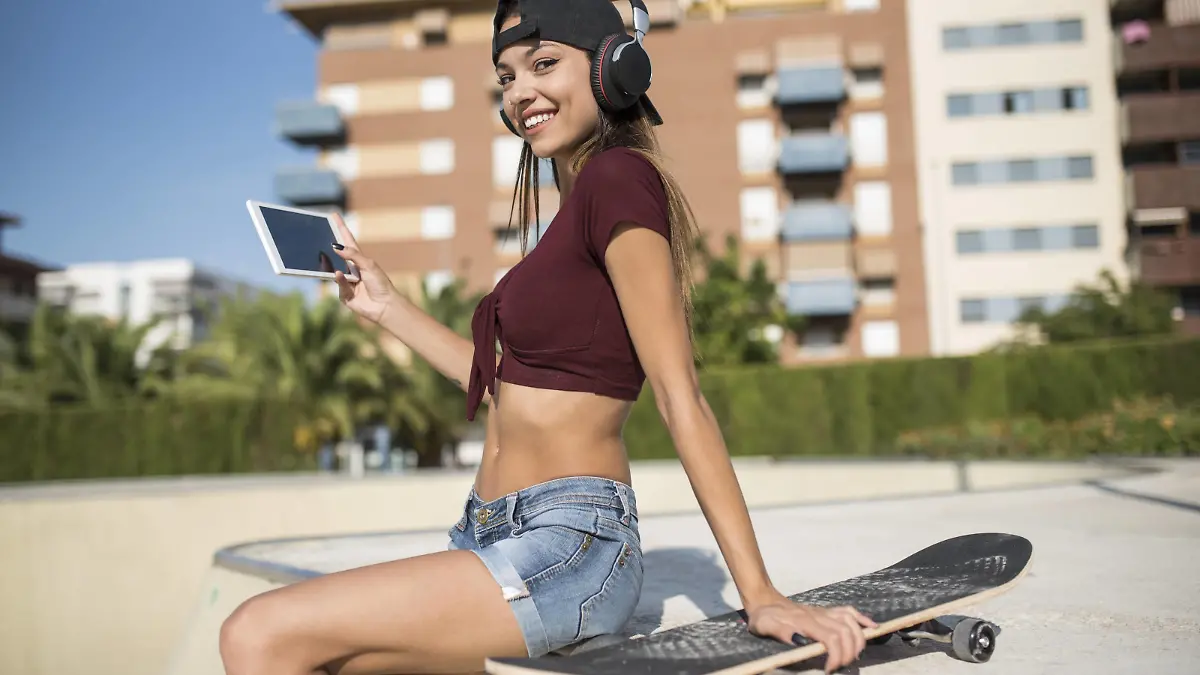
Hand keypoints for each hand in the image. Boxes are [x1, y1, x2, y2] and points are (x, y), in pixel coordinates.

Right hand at [329, 213, 398, 323]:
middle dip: (327, 245)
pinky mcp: (344, 295)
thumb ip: (353, 255)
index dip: (341, 229)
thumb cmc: (381, 284)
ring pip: (332, 270)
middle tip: (318, 232)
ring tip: (323, 253)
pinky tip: (339, 274)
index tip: (334, 215)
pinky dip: (339, 279)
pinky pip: (337, 284)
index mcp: (359, 260)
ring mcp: (347, 282)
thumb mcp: (368, 265)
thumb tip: (336, 246)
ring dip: (329, 263)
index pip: (348, 241)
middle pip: (336, 254)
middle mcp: (352, 269)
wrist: (385, 306)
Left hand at [746, 594, 876, 672]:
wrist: (765, 601)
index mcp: (804, 621)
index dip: (836, 656)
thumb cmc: (764, 617)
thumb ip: (780, 631)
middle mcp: (818, 615)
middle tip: (840, 667)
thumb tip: (799, 639)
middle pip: (845, 632)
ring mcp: (824, 612)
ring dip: (858, 641)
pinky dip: (863, 619)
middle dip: (848, 653)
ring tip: (853, 656)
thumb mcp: (764, 626)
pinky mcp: (827, 611)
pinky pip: (849, 612)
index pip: (830, 638)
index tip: (829, 669)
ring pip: (851, 622)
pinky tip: (872, 628)